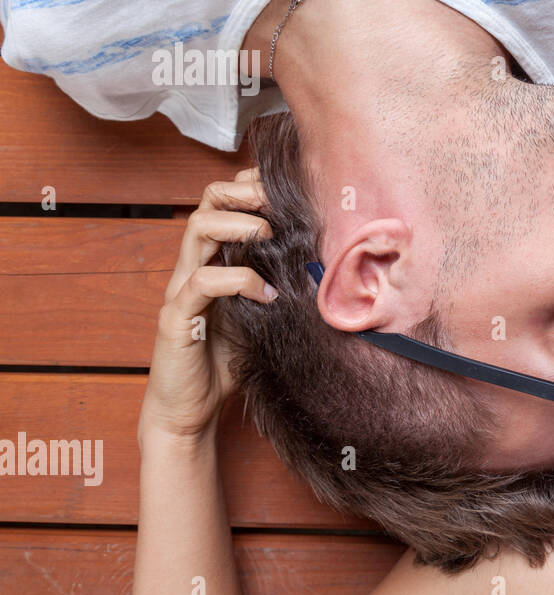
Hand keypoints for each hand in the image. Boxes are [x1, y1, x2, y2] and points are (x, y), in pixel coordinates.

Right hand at [139, 169, 275, 441]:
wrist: (189, 409)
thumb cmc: (228, 359)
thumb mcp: (265, 313)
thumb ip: (284, 285)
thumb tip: (334, 266)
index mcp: (215, 258)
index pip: (226, 201)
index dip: (253, 186)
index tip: (289, 191)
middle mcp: (195, 265)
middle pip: (208, 201)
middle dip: (245, 192)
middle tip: (278, 205)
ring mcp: (182, 288)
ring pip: (198, 228)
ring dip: (240, 225)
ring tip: (271, 237)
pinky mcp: (177, 317)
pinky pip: (201, 283)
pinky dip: (238, 280)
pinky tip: (266, 294)